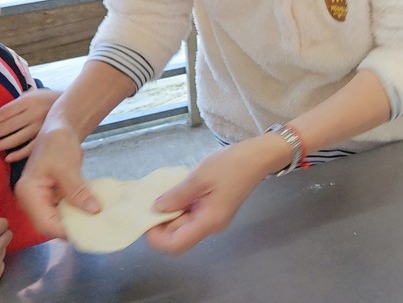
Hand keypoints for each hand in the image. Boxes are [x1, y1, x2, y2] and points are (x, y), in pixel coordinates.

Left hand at [0, 88, 61, 162]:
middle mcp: (34, 114)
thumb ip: (17, 104)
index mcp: (29, 101)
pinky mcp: (46, 139)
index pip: (4, 112)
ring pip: (15, 139)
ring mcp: (40, 128)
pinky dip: (17, 155)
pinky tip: (8, 157)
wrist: (75, 108)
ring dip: (0, 144)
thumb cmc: (47, 102)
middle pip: (7, 126)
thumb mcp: (33, 95)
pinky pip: (29, 149)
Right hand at [14, 124, 98, 238]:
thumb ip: (78, 191)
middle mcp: (31, 200)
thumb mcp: (68, 167)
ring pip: (57, 219)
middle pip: (49, 224)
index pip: (44, 223)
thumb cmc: (58, 143)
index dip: (64, 231)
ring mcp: (41, 199)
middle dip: (70, 229)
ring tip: (94, 224)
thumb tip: (94, 211)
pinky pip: (63, 210)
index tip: (86, 233)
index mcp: (28, 193)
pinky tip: (91, 214)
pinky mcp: (51, 197)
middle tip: (93, 231)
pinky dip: (76, 213)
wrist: (60, 128)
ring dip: (74, 222)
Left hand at [143, 135, 287, 254]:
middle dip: (160, 224)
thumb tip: (155, 209)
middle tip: (149, 203)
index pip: (175, 245)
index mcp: (208, 222)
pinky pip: (191, 215)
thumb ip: (176, 196)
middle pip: (178, 237)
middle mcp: (211, 226)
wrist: (257, 157)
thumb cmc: (231, 165)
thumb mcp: (199, 177)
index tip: (145, 217)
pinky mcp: (214, 210)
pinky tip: (175, 192)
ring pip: (183, 226)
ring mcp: (213, 219)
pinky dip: (179, 207)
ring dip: (169, 214)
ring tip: (161, 194)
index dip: (156, 237)